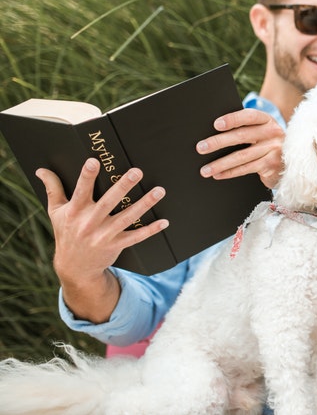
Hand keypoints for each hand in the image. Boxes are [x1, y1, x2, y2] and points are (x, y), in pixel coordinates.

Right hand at [39, 159, 167, 282]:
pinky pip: (136, 237)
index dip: (86, 176)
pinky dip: (150, 230)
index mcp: (75, 212)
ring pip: (127, 218)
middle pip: (108, 202)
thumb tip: (40, 169)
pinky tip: (164, 221)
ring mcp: (104, 235)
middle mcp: (89, 223)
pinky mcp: (116, 245)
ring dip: (144, 204)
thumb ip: (53, 189)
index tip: (94, 161)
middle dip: (123, 186)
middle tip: (137, 171)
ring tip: (159, 190)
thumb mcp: (56, 212)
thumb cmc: (66, 232)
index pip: (80, 191)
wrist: (74, 267)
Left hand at [196, 108, 283, 187]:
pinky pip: (246, 169)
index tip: (216, 124)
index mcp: (267, 120)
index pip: (249, 116)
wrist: (288, 161)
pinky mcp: (272, 165)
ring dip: (220, 163)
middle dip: (218, 142)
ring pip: (241, 156)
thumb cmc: (266, 143)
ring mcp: (273, 149)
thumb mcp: (260, 131)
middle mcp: (272, 133)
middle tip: (201, 148)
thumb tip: (212, 133)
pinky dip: (230, 172)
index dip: (233, 119)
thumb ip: (244, 128)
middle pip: (242, 136)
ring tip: (205, 169)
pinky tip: (218, 174)